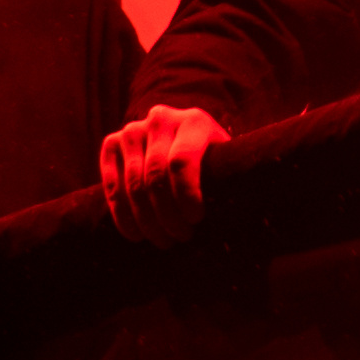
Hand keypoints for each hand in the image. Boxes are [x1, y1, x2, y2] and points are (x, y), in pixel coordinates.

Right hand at [94, 102, 227, 241]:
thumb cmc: (207, 156)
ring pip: (133, 185)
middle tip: (179, 238)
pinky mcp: (111, 144)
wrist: (177, 134)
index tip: (196, 220)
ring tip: (162, 240)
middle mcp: (160, 119)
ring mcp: (132, 130)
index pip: (182, 161)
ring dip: (147, 221)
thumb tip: (248, 211)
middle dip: (167, 215)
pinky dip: (122, 215)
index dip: (186, 195)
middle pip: (156, 177)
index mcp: (193, 120)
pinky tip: (136, 234)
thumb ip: (227, 175)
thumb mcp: (221, 158)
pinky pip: (112, 186)